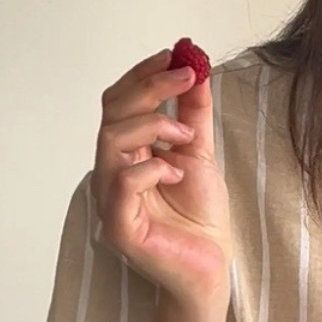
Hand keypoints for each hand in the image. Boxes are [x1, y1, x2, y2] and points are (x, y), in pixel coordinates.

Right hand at [91, 49, 232, 304]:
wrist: (211, 267)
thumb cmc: (199, 218)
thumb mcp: (201, 154)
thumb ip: (194, 114)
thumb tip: (196, 68)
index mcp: (126, 154)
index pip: (119, 102)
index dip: (143, 74)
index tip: (176, 54)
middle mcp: (111, 172)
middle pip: (112, 113)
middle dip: (150, 87)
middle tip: (187, 76)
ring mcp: (110, 200)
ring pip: (111, 141)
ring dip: (154, 125)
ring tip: (186, 138)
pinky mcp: (119, 227)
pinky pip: (123, 182)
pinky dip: (154, 167)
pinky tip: (178, 173)